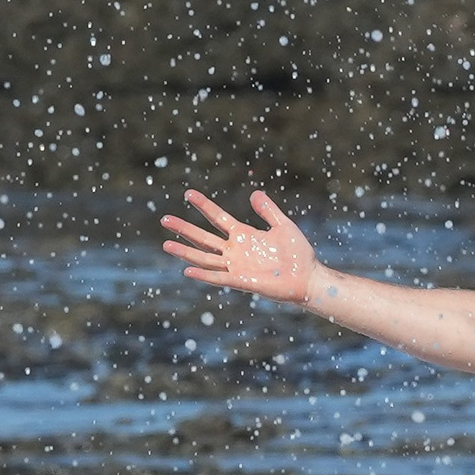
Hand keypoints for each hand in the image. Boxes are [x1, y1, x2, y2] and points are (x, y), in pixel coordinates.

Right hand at [160, 189, 320, 305]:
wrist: (309, 278)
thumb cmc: (298, 254)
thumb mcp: (284, 226)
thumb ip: (268, 211)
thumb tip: (254, 193)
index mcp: (244, 236)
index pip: (218, 218)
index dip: (204, 206)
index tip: (189, 193)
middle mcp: (235, 251)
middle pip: (204, 238)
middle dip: (185, 229)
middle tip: (165, 219)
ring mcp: (237, 267)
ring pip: (205, 258)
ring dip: (186, 252)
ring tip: (166, 244)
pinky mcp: (242, 281)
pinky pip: (219, 278)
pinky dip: (204, 274)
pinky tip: (187, 270)